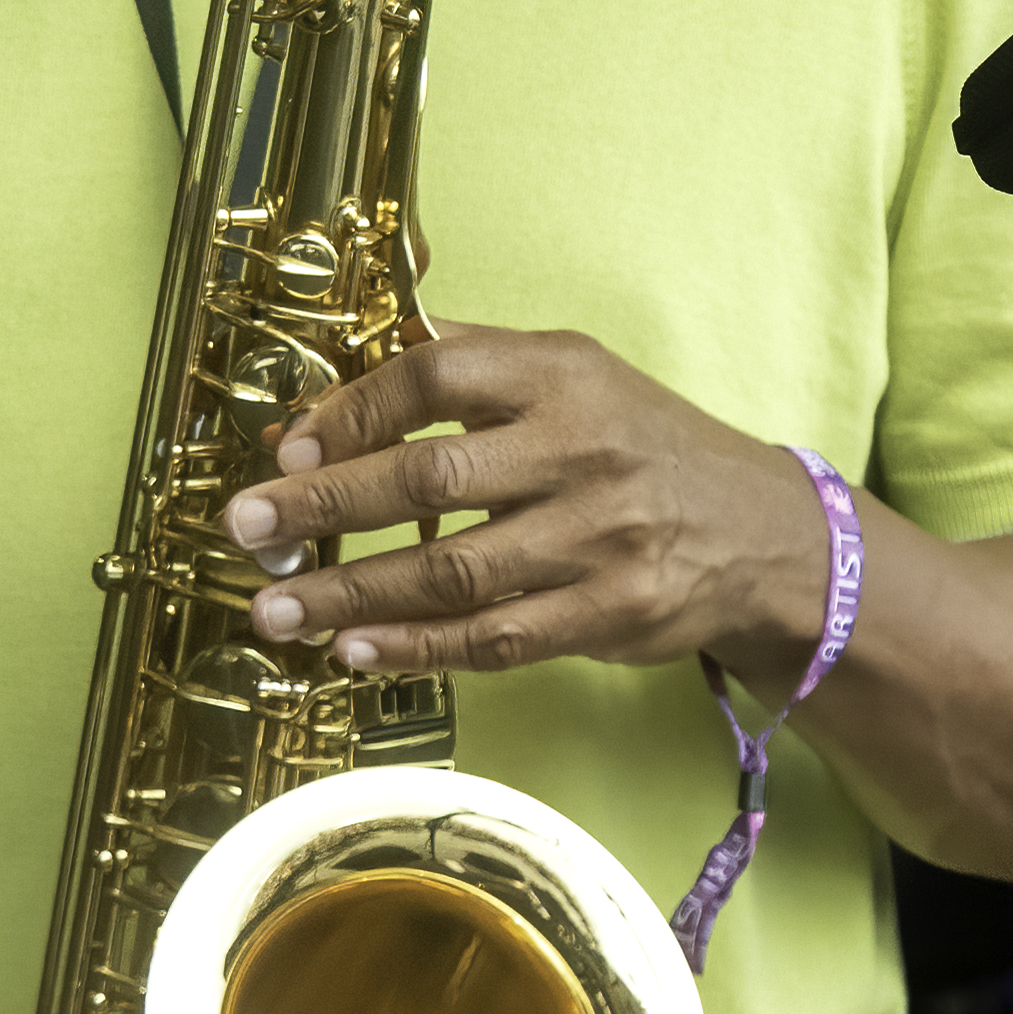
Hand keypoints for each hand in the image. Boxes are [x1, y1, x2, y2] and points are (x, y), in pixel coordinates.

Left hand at [220, 321, 829, 679]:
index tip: (286, 447)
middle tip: (246, 529)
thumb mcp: (572, 372)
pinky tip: (355, 650)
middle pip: (430, 477)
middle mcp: (582, 451)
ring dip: (352, 593)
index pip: (436, 377)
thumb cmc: (640, 443)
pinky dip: (418, 648)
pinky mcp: (612, 614)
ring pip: (454, 572)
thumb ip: (464, 363)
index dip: (351, 411)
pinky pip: (497, 638)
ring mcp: (600, 539)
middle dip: (324, 506)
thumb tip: (333, 378)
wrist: (766, 532)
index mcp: (561, 375)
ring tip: (276, 610)